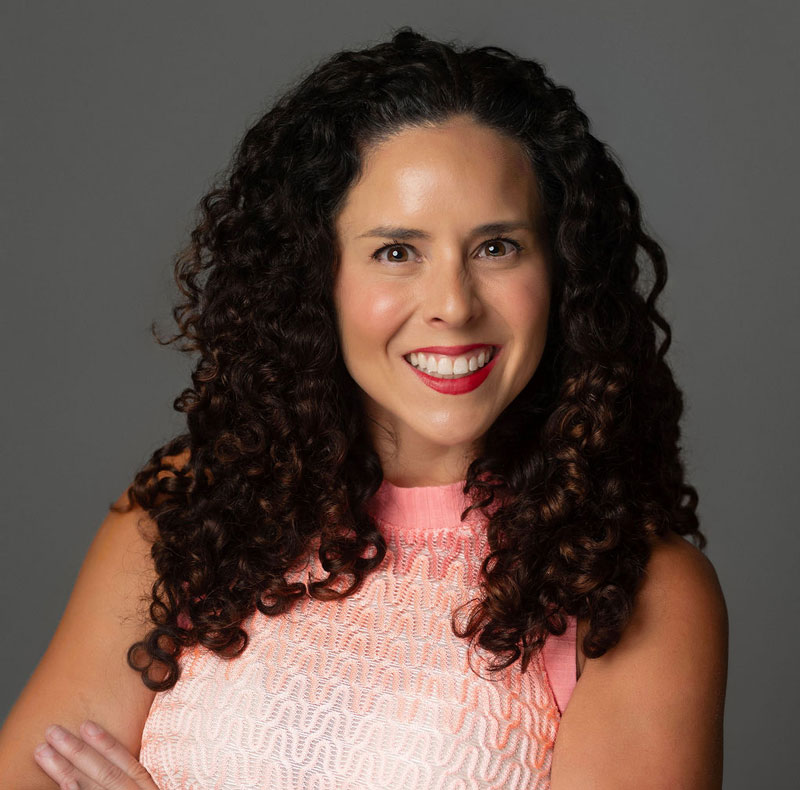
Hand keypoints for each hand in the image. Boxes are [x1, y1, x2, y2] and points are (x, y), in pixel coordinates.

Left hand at [33, 720, 157, 788]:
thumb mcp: (153, 786)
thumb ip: (137, 775)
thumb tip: (116, 753)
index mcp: (146, 785)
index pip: (126, 760)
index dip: (105, 742)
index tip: (85, 724)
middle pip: (104, 771)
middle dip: (76, 751)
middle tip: (51, 732)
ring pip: (92, 786)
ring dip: (65, 770)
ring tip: (43, 752)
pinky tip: (63, 784)